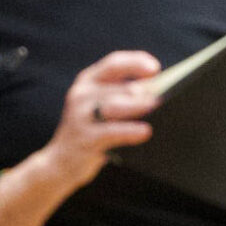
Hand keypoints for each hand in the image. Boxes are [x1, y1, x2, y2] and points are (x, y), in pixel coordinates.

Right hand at [38, 51, 163, 188]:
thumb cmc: (92, 131)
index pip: (114, 64)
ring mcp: (80, 116)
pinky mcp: (84, 139)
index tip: (156, 69)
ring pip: (114, 106)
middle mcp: (82, 94)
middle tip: (165, 95)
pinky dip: (130, 131)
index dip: (136, 63)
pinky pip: (111, 132)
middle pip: (120, 87)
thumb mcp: (100, 107)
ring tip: (156, 105)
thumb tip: (158, 92)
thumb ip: (122, 95)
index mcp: (88, 81)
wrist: (60, 163)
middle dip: (144, 91)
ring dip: (137, 105)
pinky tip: (146, 131)